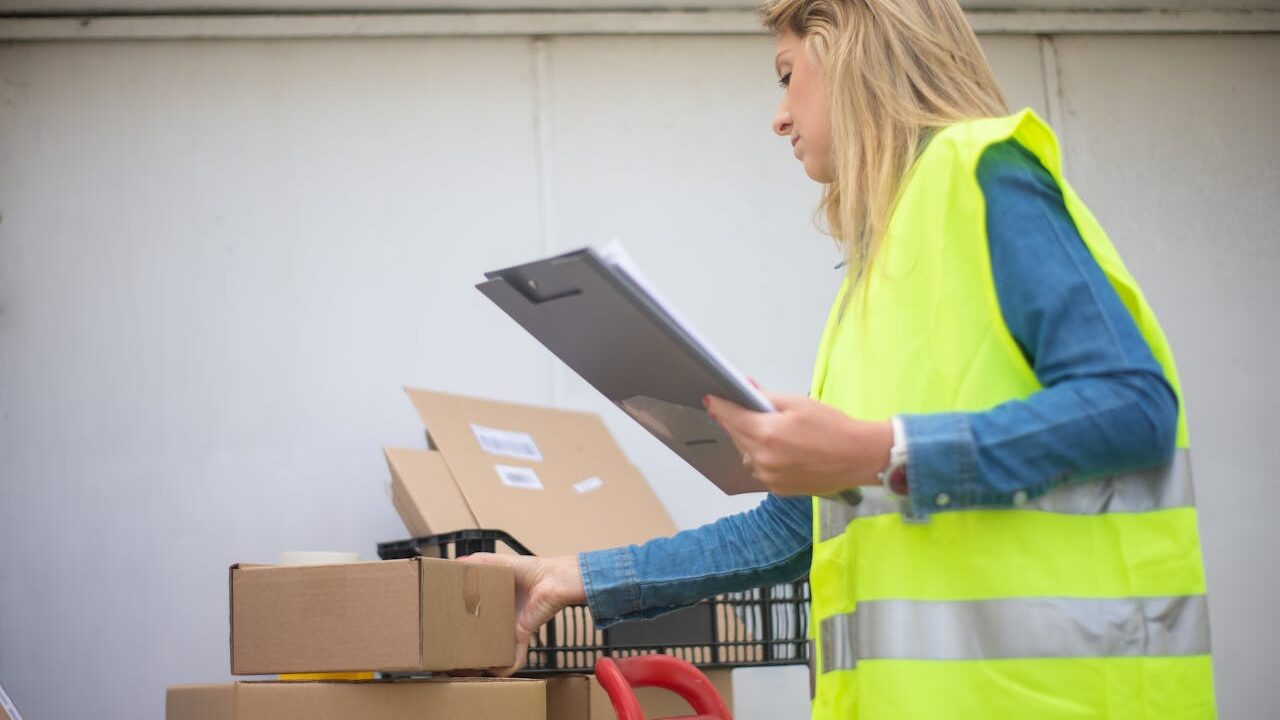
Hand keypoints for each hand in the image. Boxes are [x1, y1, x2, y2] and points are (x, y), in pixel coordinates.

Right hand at [457, 552, 585, 675]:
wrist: (554, 579)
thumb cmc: (530, 569)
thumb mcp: (501, 563)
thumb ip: (479, 562)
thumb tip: (458, 562)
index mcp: (496, 600)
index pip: (475, 613)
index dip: (463, 620)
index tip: (449, 627)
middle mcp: (504, 616)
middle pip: (485, 634)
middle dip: (472, 645)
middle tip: (456, 652)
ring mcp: (513, 627)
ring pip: (498, 649)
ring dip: (486, 660)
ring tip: (470, 668)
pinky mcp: (523, 634)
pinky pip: (516, 655)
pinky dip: (508, 667)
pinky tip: (496, 673)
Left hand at [705, 390, 891, 495]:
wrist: (859, 457)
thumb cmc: (833, 427)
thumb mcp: (799, 403)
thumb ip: (767, 397)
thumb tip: (746, 388)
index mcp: (767, 434)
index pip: (731, 417)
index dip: (719, 406)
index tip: (710, 399)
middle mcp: (763, 459)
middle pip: (736, 435)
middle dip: (736, 421)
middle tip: (740, 408)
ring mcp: (769, 476)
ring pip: (746, 453)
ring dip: (748, 440)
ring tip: (766, 429)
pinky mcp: (777, 488)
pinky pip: (759, 468)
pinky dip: (761, 456)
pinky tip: (778, 448)